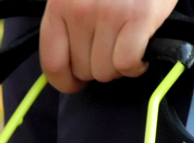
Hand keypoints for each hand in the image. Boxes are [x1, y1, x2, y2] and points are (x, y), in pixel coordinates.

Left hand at [39, 0, 177, 92]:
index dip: (64, 82)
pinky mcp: (138, 17)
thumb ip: (67, 24)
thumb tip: (65, 68)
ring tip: (127, 46)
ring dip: (118, 67)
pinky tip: (141, 53)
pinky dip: (136, 66)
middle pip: (82, 70)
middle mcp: (80, 9)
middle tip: (111, 50)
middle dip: (98, 67)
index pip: (52, 62)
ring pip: (105, 71)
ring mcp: (108, 13)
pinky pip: (127, 63)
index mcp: (59, 5)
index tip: (75, 83)